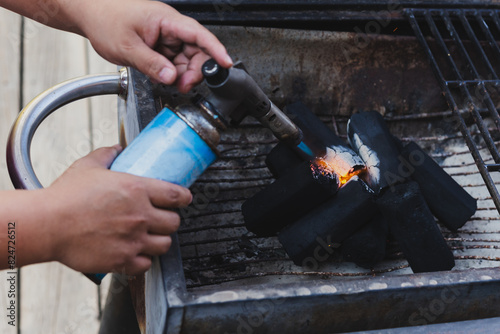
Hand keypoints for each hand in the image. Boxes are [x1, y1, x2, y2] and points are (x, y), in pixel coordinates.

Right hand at [45, 145, 191, 275]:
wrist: (46, 224)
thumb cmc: (65, 195)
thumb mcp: (88, 166)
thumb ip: (107, 155)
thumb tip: (117, 148)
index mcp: (137, 189)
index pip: (177, 195)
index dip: (184, 198)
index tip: (184, 199)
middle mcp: (140, 215)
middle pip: (174, 222)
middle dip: (170, 220)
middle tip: (161, 219)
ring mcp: (133, 239)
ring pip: (165, 244)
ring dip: (160, 240)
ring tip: (150, 237)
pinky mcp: (123, 259)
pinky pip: (146, 264)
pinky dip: (143, 260)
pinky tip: (135, 253)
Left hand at [76, 0, 232, 92]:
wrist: (89, 13)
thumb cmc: (105, 18)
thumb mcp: (127, 46)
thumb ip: (151, 64)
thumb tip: (171, 77)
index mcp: (166, 20)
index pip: (198, 34)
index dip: (215, 50)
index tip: (226, 64)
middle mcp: (169, 27)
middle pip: (196, 50)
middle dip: (194, 70)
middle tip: (183, 86)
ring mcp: (165, 36)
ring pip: (185, 58)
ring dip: (182, 74)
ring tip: (172, 84)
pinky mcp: (159, 45)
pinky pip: (173, 61)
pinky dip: (171, 72)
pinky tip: (163, 77)